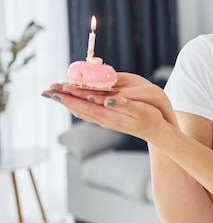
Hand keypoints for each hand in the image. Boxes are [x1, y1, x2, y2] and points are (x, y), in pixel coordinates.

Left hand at [43, 73, 177, 140]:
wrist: (157, 132)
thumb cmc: (151, 118)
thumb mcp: (140, 110)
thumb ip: (122, 104)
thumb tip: (106, 100)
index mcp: (108, 115)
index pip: (83, 105)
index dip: (68, 96)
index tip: (54, 90)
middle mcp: (103, 119)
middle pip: (77, 108)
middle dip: (62, 99)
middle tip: (46, 91)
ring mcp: (105, 120)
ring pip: (80, 111)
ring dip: (67, 103)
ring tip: (55, 96)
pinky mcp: (109, 119)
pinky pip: (88, 112)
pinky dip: (77, 106)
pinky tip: (75, 103)